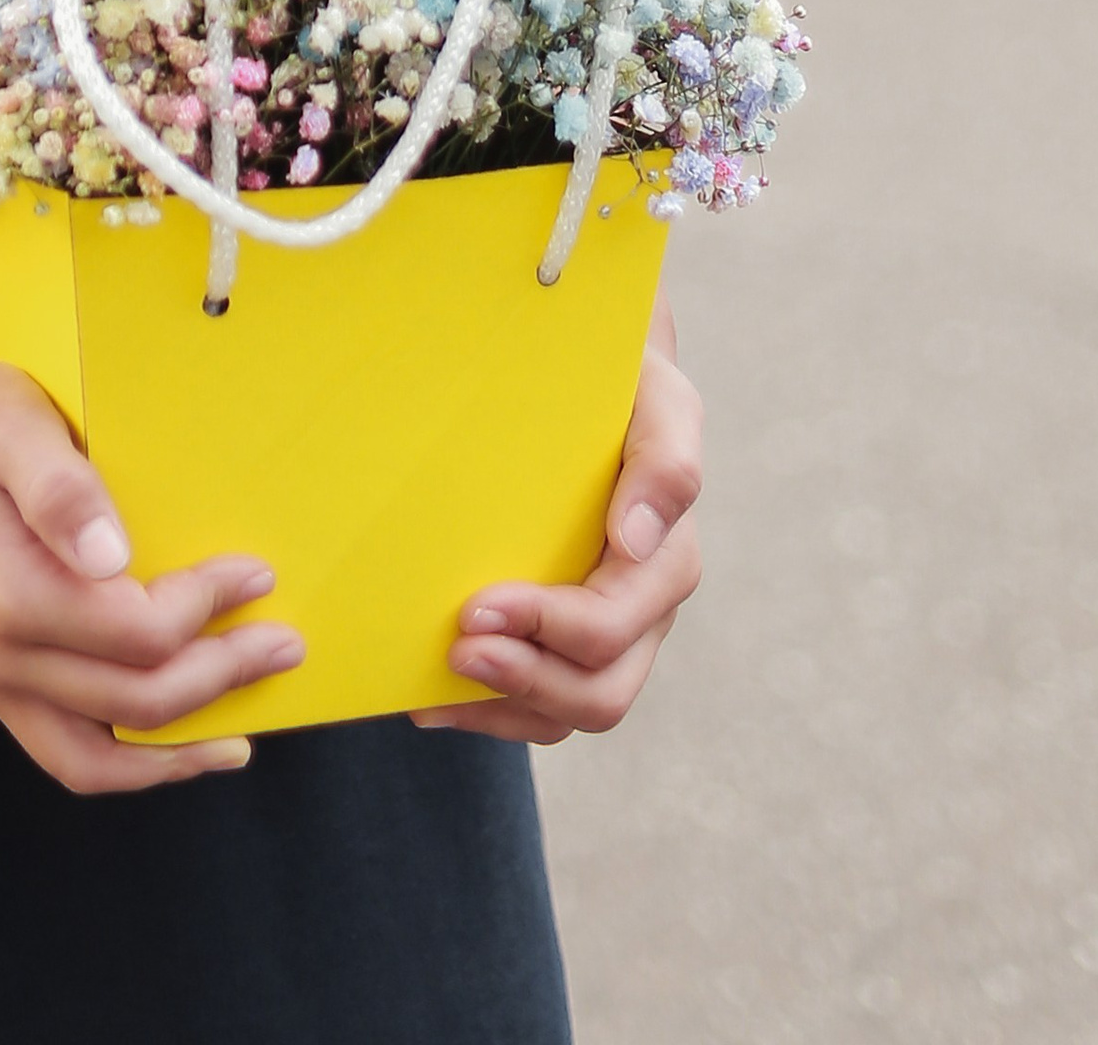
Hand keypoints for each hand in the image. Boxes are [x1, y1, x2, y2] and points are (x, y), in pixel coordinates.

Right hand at [0, 351, 304, 793]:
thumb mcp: (9, 423)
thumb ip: (61, 488)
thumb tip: (114, 554)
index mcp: (10, 594)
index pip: (138, 633)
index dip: (207, 607)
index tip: (255, 573)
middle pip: (133, 701)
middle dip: (220, 675)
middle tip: (283, 644)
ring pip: (95, 758)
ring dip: (175, 751)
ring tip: (239, 738)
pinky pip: (62, 751)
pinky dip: (124, 762)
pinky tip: (166, 745)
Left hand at [414, 317, 703, 743]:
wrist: (597, 385)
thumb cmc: (624, 389)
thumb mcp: (658, 400)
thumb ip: (666, 461)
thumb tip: (635, 541)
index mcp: (665, 560)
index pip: (610, 623)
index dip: (545, 629)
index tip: (474, 608)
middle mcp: (644, 611)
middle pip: (599, 690)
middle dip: (523, 680)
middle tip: (454, 650)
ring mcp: (612, 637)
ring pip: (567, 711)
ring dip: (500, 708)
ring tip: (434, 689)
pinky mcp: (570, 643)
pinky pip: (540, 706)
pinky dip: (489, 711)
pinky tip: (430, 699)